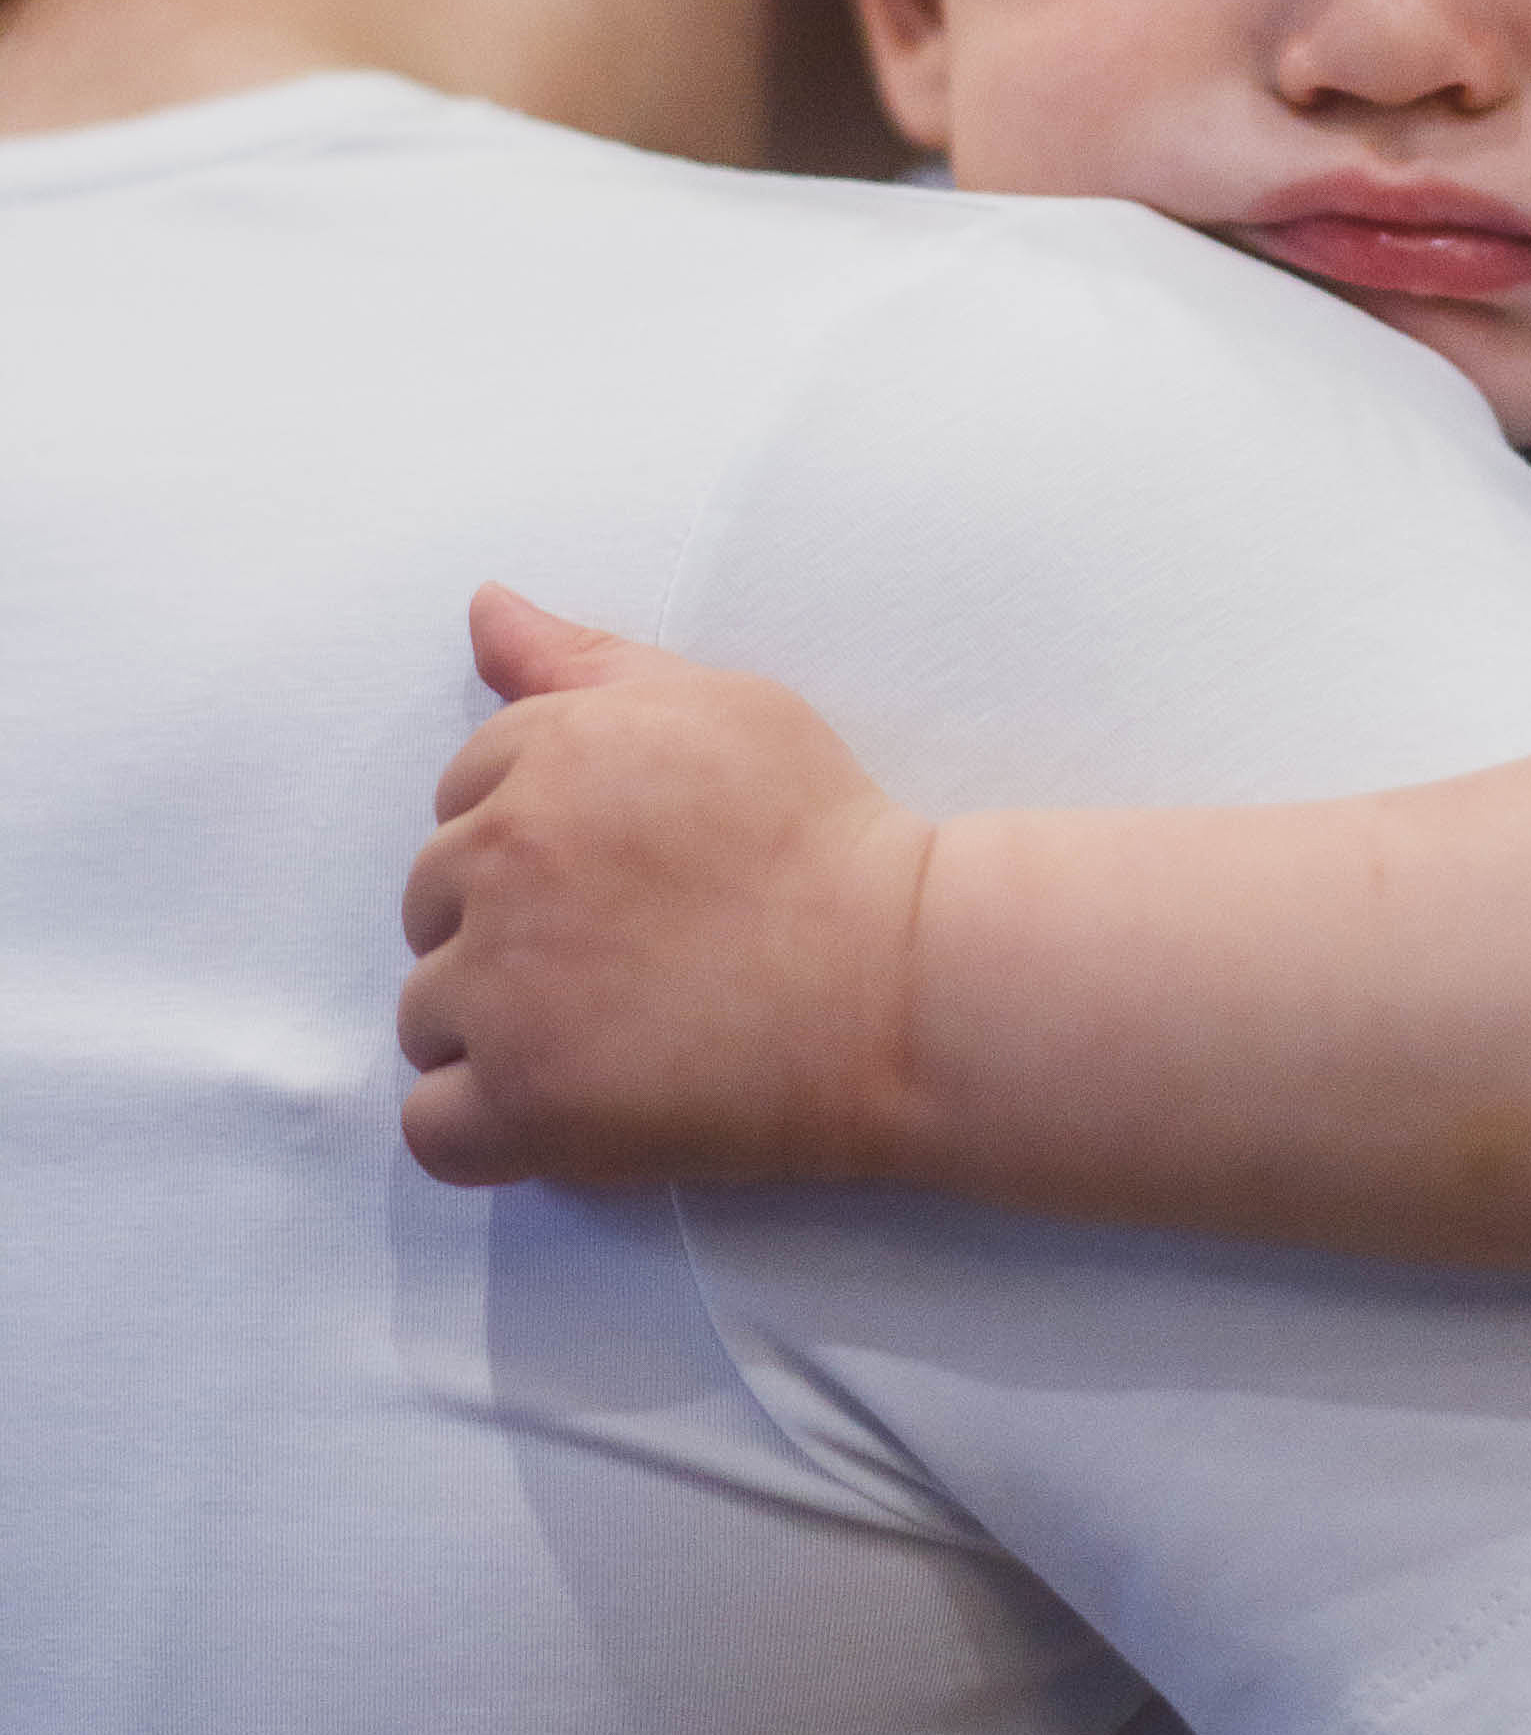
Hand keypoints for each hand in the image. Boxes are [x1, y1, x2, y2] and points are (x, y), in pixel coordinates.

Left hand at [398, 584, 933, 1190]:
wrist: (899, 980)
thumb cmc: (822, 834)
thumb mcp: (714, 704)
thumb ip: (582, 658)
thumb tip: (483, 604)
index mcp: (547, 752)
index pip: (461, 794)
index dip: (535, 839)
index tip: (615, 876)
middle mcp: (504, 857)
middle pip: (430, 902)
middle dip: (504, 928)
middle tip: (624, 952)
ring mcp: (505, 984)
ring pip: (427, 1013)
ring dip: (497, 1031)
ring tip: (614, 1031)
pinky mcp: (524, 1099)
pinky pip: (433, 1126)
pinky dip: (489, 1129)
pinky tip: (573, 1106)